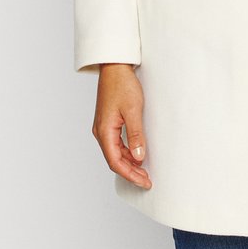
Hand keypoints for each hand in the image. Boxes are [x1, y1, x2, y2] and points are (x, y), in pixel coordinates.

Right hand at [92, 63, 152, 189]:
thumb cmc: (122, 85)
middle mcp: (101, 132)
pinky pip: (116, 144)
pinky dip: (126, 152)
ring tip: (144, 171)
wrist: (115, 67)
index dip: (130, 174)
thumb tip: (139, 157)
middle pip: (114, 160)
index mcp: (104, 131)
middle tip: (146, 180)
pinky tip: (137, 155)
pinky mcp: (108, 123)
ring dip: (129, 163)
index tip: (144, 181)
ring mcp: (103, 128)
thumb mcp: (133, 110)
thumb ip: (136, 135)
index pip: (115, 161)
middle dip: (130, 172)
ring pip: (115, 153)